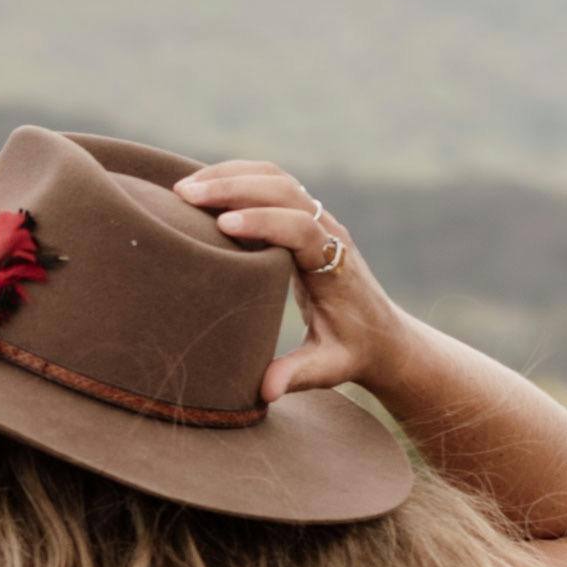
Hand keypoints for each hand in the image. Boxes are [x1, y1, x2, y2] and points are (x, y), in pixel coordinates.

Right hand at [177, 158, 408, 402]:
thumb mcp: (329, 367)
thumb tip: (265, 391)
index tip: (224, 225)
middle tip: (184, 196)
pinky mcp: (303, 216)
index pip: (302, 227)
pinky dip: (237, 176)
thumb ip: (298, 375)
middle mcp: (328, 231)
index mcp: (335, 263)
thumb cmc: (353, 350)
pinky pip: (271, 183)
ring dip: (230, 175)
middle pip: (284, 189)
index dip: (264, 221)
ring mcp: (317, 218)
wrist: (383, 333)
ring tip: (183, 187)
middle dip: (234, 187)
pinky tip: (203, 186)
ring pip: (276, 177)